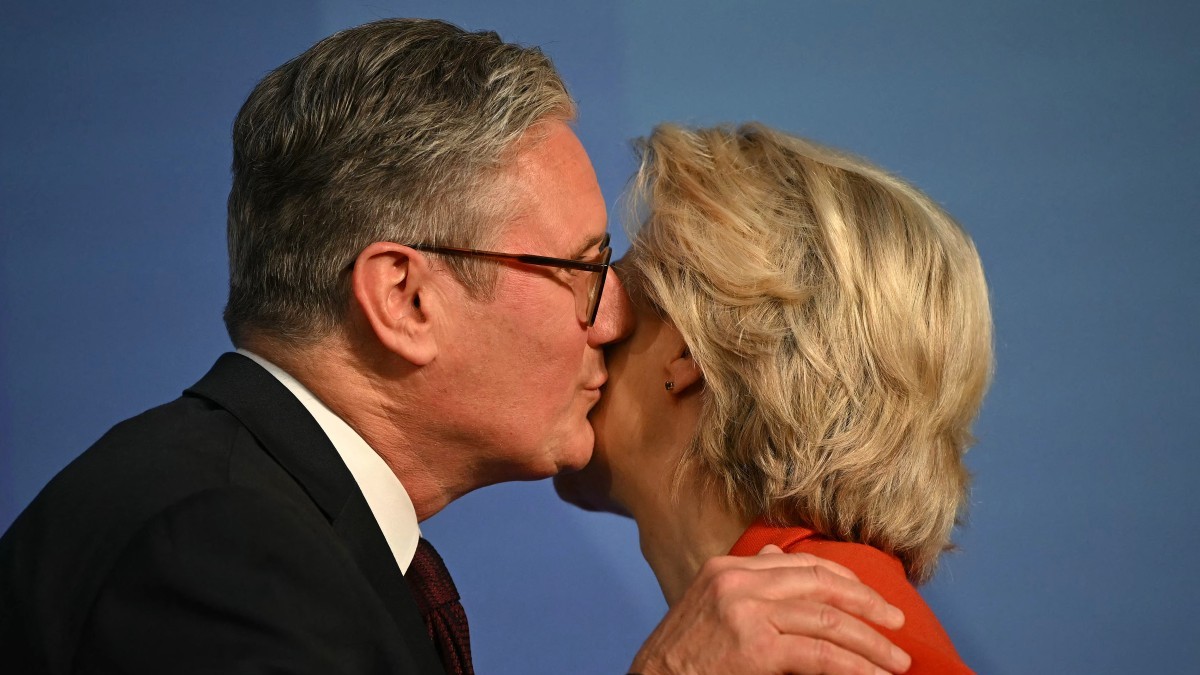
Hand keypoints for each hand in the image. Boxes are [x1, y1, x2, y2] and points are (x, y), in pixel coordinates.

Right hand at [629, 545, 910, 674]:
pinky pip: (820, 654)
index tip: (870, 597)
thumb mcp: (710, 609)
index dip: (843, 578)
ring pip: (828, 618)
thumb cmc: (681, 660)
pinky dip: (855, 666)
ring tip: (896, 660)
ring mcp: (745, 612)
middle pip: (819, 582)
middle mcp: (737, 581)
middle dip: (866, 602)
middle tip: (897, 623)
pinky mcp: (755, 648)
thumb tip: (785, 565)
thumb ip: (749, 587)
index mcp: (727, 568)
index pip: (799, 562)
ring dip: (870, 641)